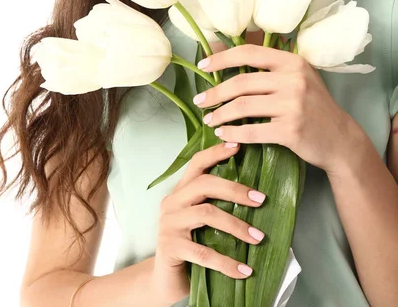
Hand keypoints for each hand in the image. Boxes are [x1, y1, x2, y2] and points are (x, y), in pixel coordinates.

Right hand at [152, 142, 267, 305]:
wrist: (165, 280)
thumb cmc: (190, 246)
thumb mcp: (201, 222)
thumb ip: (216, 205)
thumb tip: (255, 196)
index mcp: (180, 192)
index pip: (197, 164)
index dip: (216, 152)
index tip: (238, 145)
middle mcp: (171, 203)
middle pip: (204, 184)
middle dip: (235, 189)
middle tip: (261, 200)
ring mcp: (169, 224)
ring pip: (207, 214)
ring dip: (236, 225)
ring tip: (258, 237)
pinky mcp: (170, 247)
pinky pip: (204, 252)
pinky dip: (227, 262)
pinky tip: (244, 270)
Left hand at [194, 43, 360, 175]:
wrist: (340, 138)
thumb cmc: (314, 106)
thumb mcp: (299, 78)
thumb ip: (271, 69)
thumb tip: (228, 61)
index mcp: (292, 62)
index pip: (249, 53)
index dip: (222, 58)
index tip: (203, 66)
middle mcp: (293, 80)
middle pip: (241, 82)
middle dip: (215, 93)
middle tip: (199, 101)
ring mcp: (292, 105)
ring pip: (243, 106)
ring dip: (220, 114)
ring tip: (209, 119)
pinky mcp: (290, 130)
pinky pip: (252, 131)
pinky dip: (233, 133)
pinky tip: (223, 134)